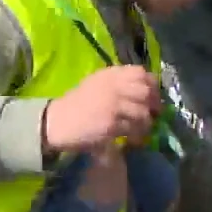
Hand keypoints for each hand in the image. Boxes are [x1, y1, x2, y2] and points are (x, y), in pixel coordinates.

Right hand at [43, 65, 162, 154]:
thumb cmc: (77, 104)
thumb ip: (117, 82)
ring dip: (147, 122)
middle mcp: (113, 87)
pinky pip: (134, 129)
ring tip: (143, 128)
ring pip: (143, 112)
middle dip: (154, 104)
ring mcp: (113, 105)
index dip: (152, 84)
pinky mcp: (112, 124)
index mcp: (109, 75)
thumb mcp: (96, 84)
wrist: (57, 122)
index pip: (140, 72)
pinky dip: (138, 135)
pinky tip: (134, 139)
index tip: (153, 95)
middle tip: (154, 114)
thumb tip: (144, 89)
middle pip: (145, 92)